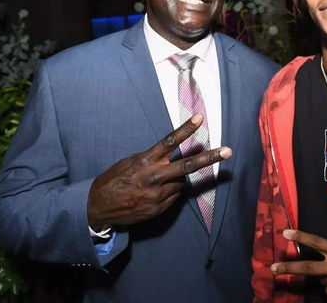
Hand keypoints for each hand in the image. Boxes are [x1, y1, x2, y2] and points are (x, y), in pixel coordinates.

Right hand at [87, 114, 230, 227]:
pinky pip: (174, 196)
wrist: (98, 208)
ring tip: (156, 181)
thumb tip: (170, 157)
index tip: (199, 117)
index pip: (169, 142)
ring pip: (181, 182)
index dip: (185, 129)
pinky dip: (170, 191)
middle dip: (210, 158)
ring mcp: (158, 195)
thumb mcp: (128, 163)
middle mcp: (155, 177)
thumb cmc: (113, 180)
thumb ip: (151, 159)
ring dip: (176, 179)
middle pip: (188, 166)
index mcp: (145, 161)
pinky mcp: (159, 208)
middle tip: (228, 151)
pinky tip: (154, 193)